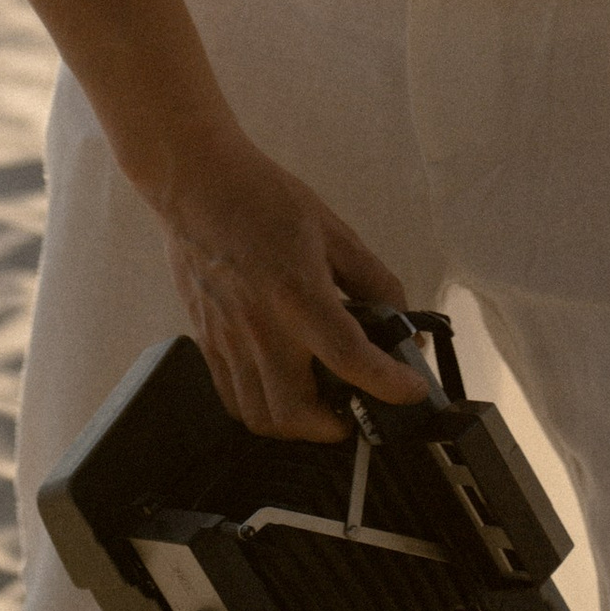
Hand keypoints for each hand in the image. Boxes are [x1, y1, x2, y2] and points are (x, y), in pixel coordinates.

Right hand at [153, 129, 426, 439]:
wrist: (197, 183)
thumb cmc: (265, 198)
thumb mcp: (333, 231)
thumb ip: (373, 280)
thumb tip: (401, 322)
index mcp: (297, 293)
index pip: (350, 357)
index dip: (389, 384)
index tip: (411, 391)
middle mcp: (260, 326)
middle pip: (295, 411)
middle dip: (333, 427)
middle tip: (354, 410)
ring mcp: (227, 340)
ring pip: (259, 416)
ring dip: (296, 426)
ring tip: (319, 407)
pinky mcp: (206, 342)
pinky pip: (232, 399)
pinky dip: (262, 411)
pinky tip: (281, 390)